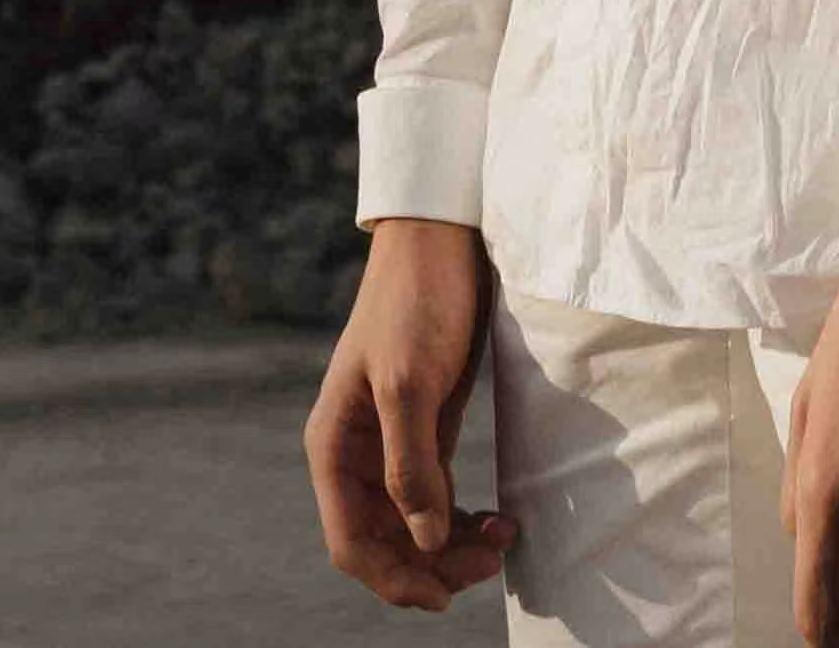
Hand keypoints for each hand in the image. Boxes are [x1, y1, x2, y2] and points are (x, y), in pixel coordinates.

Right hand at [308, 216, 519, 612]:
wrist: (442, 242)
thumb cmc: (417, 303)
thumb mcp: (409, 383)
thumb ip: (412, 465)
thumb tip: (425, 540)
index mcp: (334, 447)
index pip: (351, 542)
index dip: (392, 579)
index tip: (443, 596)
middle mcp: (356, 454)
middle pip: (384, 542)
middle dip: (433, 564)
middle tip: (493, 559)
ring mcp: (390, 445)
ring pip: (413, 526)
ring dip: (453, 546)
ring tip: (504, 537)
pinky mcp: (425, 430)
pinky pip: (436, 497)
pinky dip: (462, 517)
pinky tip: (496, 518)